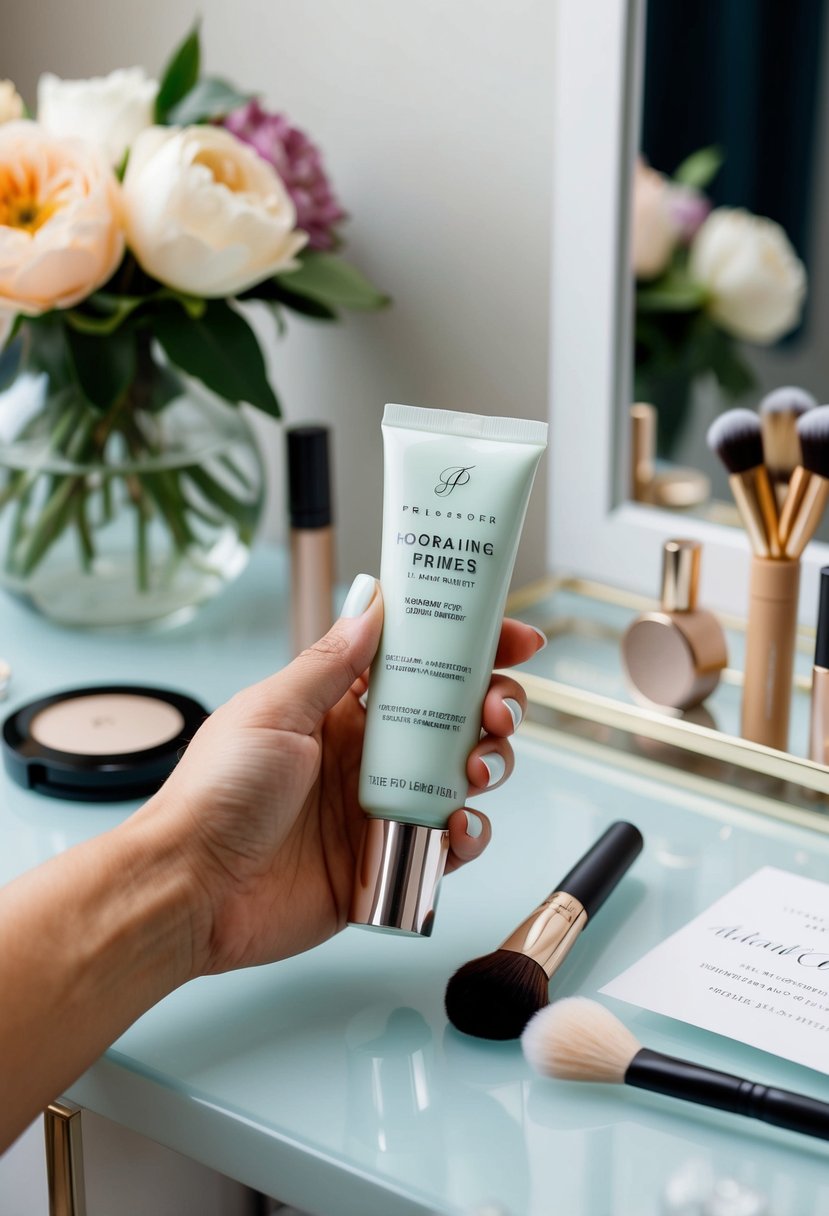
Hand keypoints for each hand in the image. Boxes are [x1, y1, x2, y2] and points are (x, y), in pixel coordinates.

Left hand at [136, 573, 544, 974]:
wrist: (193, 889)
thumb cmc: (216, 794)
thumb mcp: (273, 711)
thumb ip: (330, 662)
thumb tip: (372, 604)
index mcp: (340, 708)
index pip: (419, 664)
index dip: (469, 647)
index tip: (515, 639)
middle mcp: (368, 752)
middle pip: (456, 717)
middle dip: (494, 706)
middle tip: (498, 711)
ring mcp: (382, 806)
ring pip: (463, 775)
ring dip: (490, 764)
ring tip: (479, 769)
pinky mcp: (389, 860)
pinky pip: (449, 844)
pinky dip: (468, 834)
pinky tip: (458, 826)